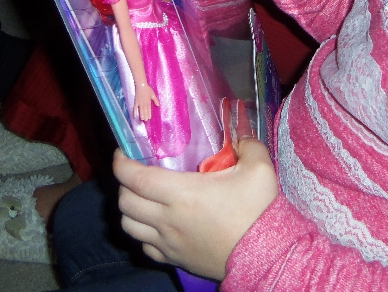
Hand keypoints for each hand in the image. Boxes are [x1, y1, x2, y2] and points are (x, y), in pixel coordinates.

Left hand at [115, 138, 278, 279]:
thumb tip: (240, 128)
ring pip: (129, 226)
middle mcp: (168, 219)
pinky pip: (145, 247)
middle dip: (124, 183)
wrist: (267, 255)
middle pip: (125, 201)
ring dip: (130, 209)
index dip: (121, 163)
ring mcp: (169, 242)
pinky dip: (143, 233)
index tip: (123, 152)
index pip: (135, 178)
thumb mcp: (259, 168)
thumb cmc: (258, 211)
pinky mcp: (175, 259)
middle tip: (137, 171)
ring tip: (143, 197)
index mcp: (182, 193)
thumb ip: (247, 142)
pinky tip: (156, 224)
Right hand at [134, 82, 158, 121]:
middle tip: (146, 120)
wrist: (141, 85)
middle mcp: (144, 103)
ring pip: (141, 110)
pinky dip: (134, 112)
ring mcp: (139, 103)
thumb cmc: (147, 89)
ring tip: (142, 119)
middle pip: (145, 111)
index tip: (149, 118)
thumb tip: (158, 105)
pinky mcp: (136, 102)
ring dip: (141, 115)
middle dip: (145, 116)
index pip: (149, 109)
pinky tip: (135, 116)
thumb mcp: (153, 94)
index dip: (149, 114)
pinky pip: (135, 108)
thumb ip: (155, 100)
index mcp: (148, 101)